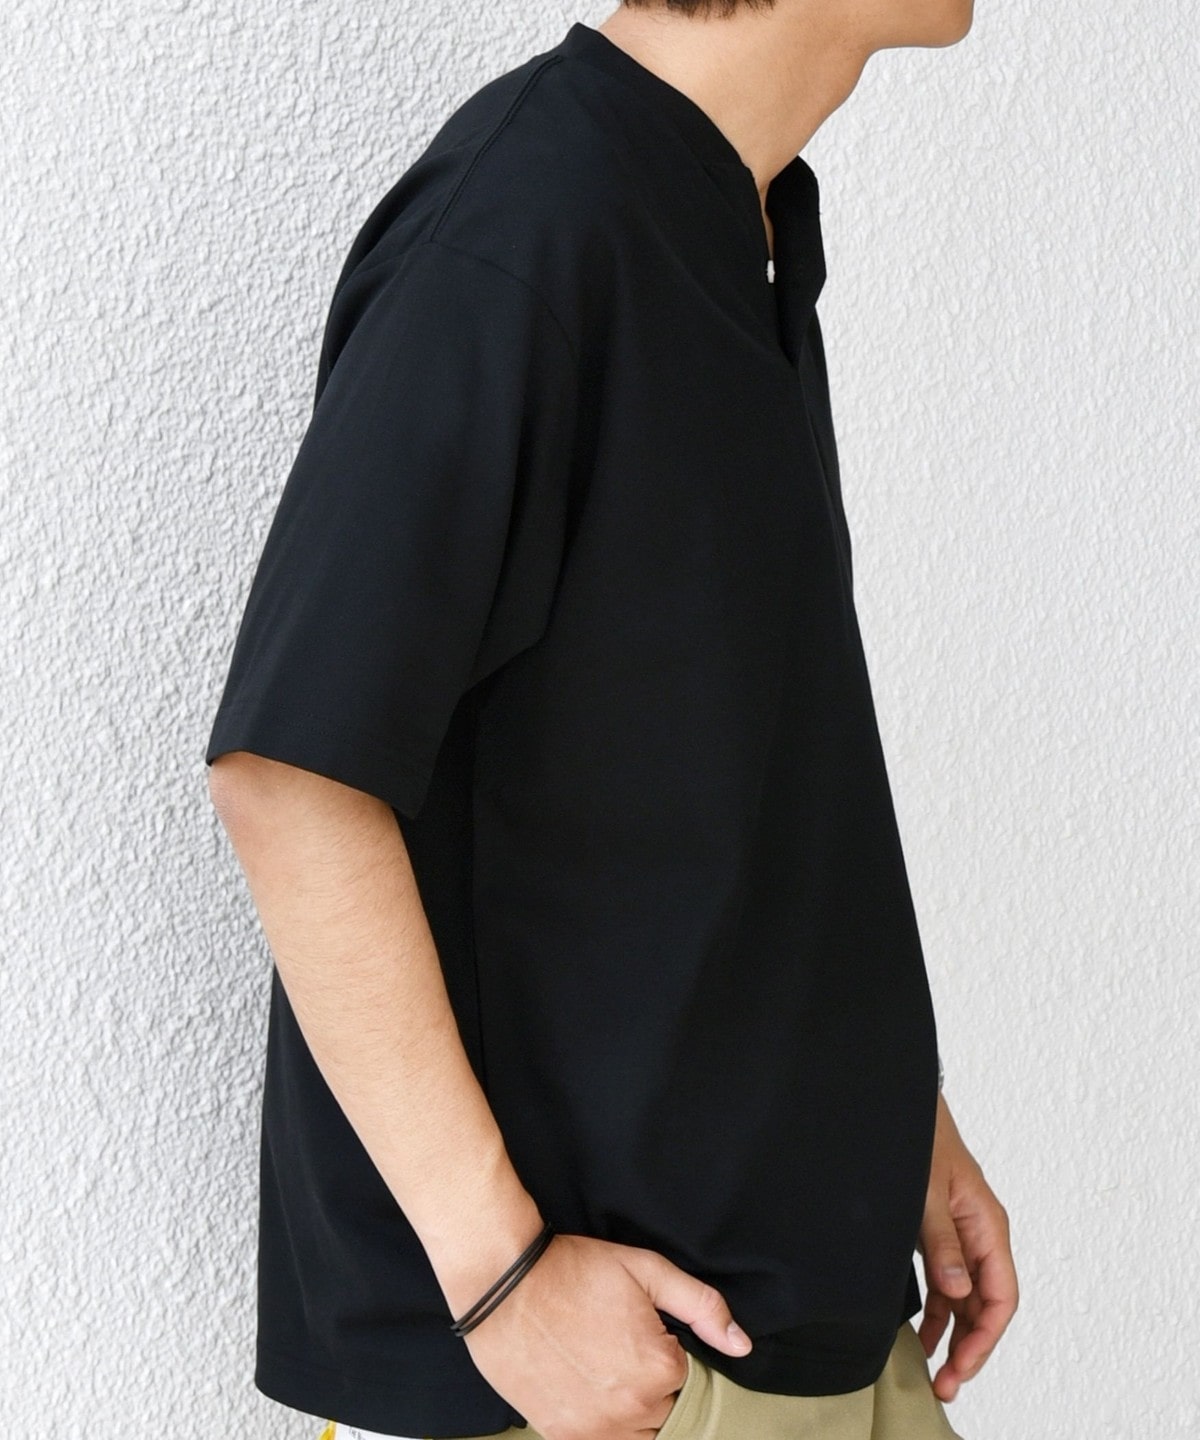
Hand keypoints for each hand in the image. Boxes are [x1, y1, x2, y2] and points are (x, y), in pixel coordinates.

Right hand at [460, 1231, 752, 1439]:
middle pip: (665, 1410)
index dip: (667, 1350)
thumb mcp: (646, 1269)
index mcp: (660, 1369)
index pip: (688, 1376)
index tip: (642, 1329)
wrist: (504, 1286)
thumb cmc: (575, 1271)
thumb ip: (701, 1305)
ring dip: (630, 1409)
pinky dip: (602, 1426)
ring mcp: (595, 1430)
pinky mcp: (562, 1437)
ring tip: (603, 1368)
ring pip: (638, 1436)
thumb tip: (742, 1346)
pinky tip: (586, 1390)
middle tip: (619, 1346)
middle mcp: (632, 1410)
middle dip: (651, 1383)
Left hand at [916, 1091, 1018, 1401]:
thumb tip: (959, 1291)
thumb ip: (941, 1241)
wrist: (898, 1100)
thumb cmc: (918, 1135)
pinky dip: (939, 1309)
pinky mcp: (939, 1230)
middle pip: (987, 1304)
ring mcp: (960, 1232)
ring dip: (955, 1334)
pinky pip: (948, 1280)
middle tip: (946, 1385)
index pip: (1001, 1296)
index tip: (960, 1368)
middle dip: (971, 1348)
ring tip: (936, 1371)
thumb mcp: (925, 1191)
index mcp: (988, 1225)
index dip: (984, 1339)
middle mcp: (980, 1233)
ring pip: (968, 1296)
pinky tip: (924, 1333)